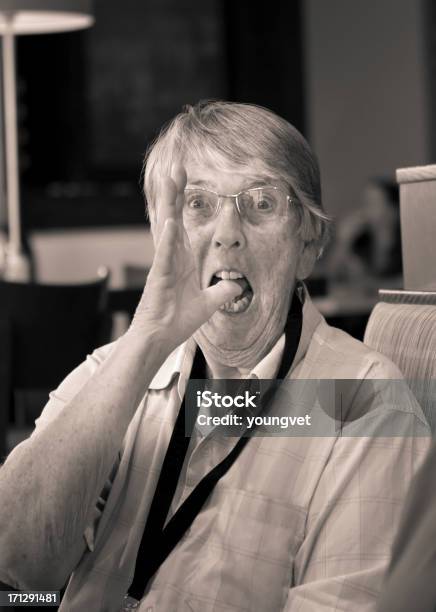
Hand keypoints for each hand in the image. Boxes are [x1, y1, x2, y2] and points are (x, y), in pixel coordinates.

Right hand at [128, 164, 241, 352]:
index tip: (185, 178)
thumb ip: (222, 292)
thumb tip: (238, 286)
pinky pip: (165, 256)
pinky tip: (171, 222)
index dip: (183, 201)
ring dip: (170, 205)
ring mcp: (163, 265)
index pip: (182, 223)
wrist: (159, 338)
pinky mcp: (160, 278)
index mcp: (180, 259)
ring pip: (166, 228)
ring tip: (171, 180)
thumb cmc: (176, 320)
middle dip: (175, 192)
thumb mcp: (207, 304)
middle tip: (176, 167)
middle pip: (172, 217)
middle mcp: (170, 257)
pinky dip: (168, 240)